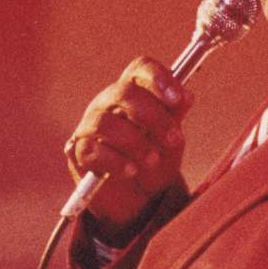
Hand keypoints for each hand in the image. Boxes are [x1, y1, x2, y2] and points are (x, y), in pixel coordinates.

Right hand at [64, 56, 192, 237]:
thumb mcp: (171, 141)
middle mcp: (109, 102)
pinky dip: (116, 161)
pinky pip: (93, 150)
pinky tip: (132, 171)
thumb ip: (176, 118)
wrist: (138, 200)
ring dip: (135, 142)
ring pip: (106, 122)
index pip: (140, 69)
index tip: (177, 98)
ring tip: (152, 160)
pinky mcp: (80, 151)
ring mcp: (90, 125)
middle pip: (124, 92)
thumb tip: (188, 96)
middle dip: (153, 116)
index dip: (158, 78)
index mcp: (134, 91)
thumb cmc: (155, 161)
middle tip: (173, 139)